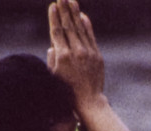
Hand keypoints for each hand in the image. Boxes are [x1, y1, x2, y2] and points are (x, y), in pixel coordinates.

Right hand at [47, 0, 127, 130]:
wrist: (88, 102)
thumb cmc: (66, 91)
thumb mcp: (54, 75)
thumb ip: (52, 58)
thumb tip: (53, 44)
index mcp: (62, 57)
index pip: (57, 31)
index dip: (54, 17)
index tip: (52, 5)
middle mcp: (76, 52)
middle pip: (69, 26)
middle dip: (64, 10)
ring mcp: (88, 53)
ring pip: (80, 29)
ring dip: (75, 13)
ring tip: (71, 0)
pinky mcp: (97, 56)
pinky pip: (91, 37)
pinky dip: (87, 26)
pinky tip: (82, 16)